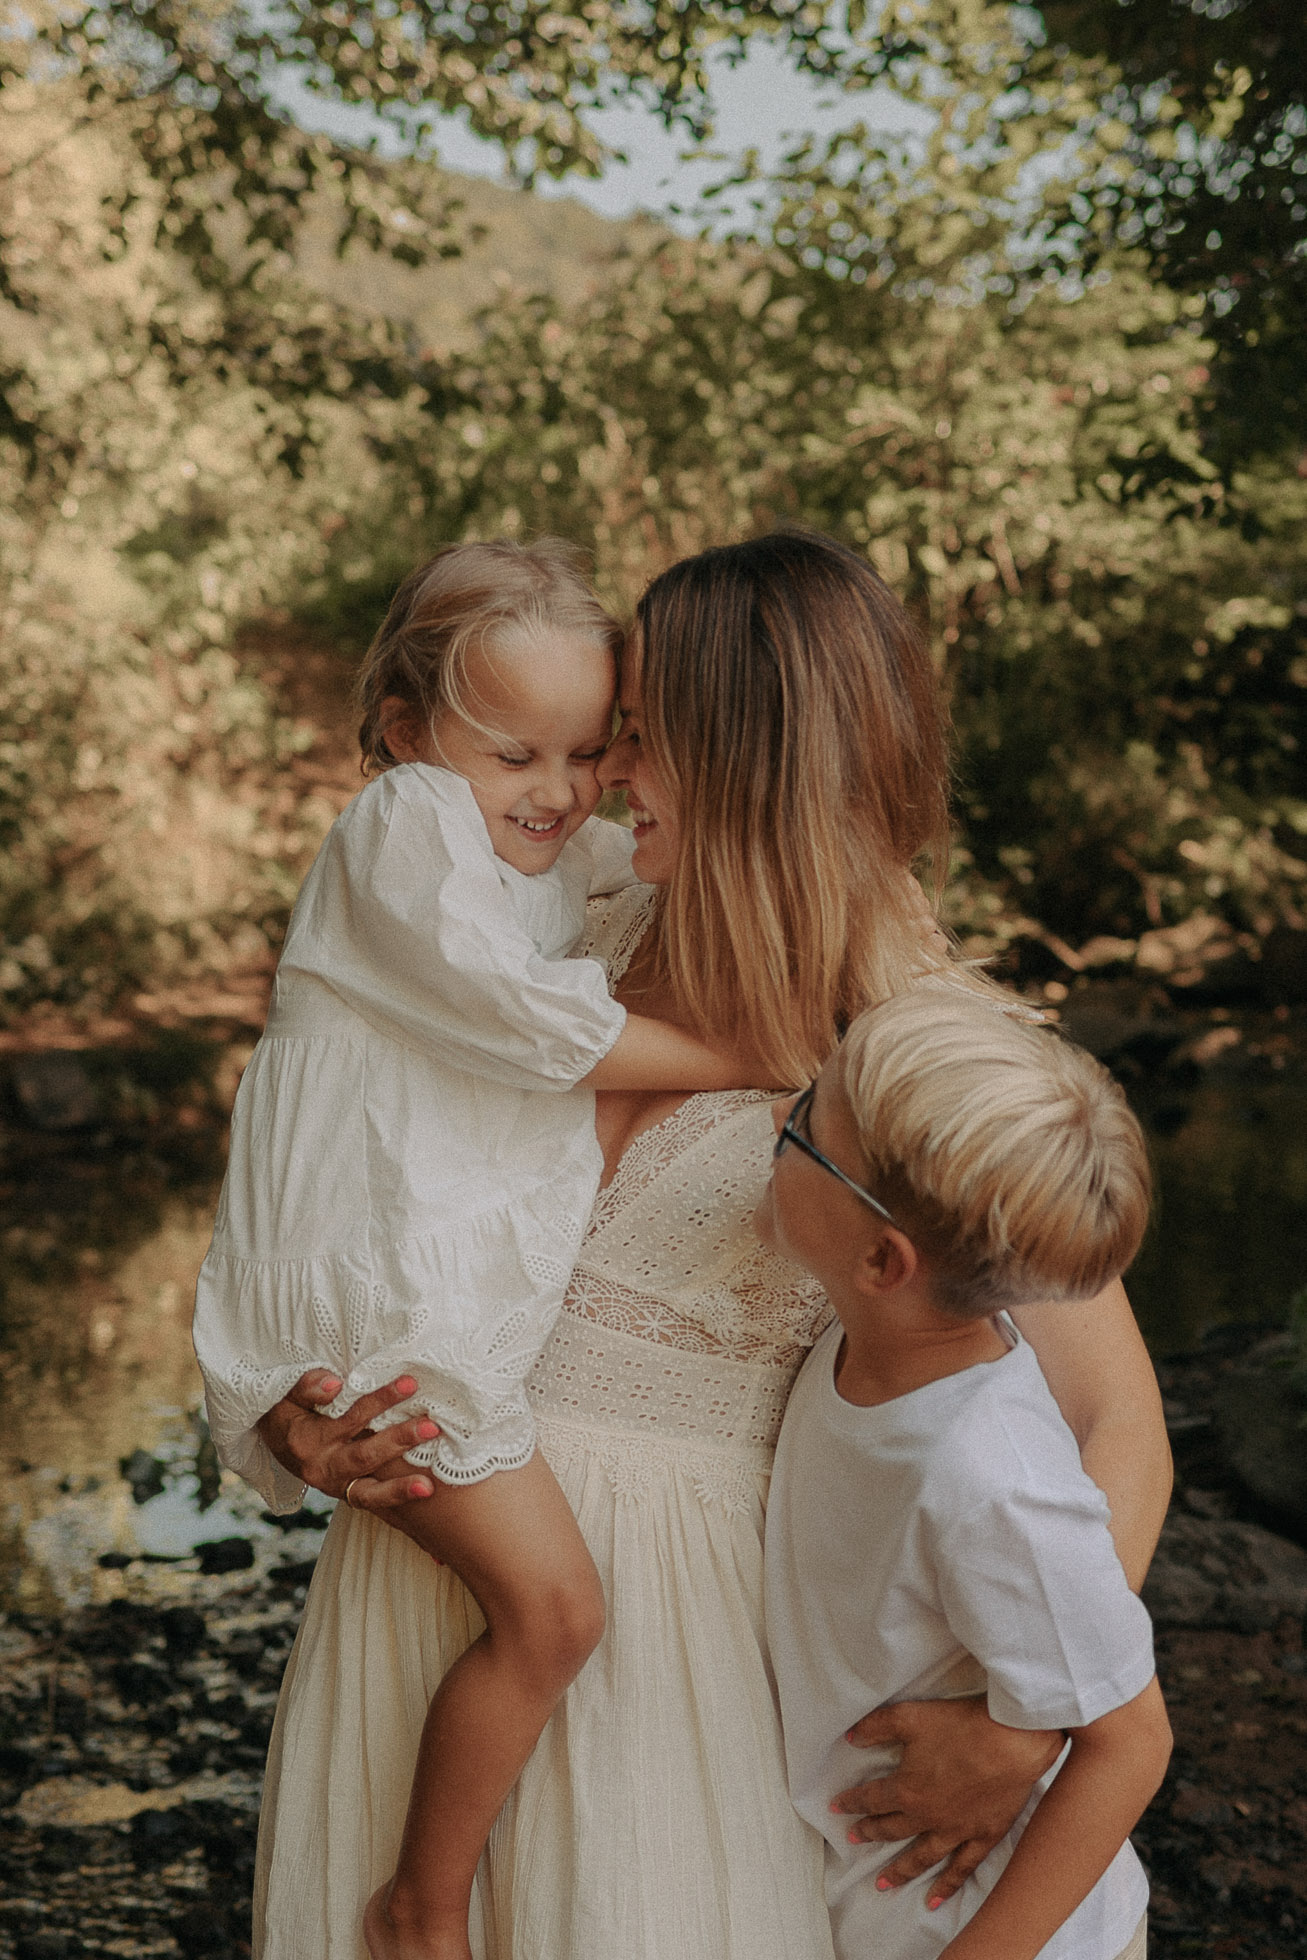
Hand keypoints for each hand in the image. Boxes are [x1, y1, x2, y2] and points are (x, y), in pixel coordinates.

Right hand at [256, 1369, 439, 1510]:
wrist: (275, 1439)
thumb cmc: (286, 1409)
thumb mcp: (286, 1393)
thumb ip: (308, 1386)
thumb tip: (335, 1384)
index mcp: (306, 1440)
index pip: (350, 1417)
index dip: (380, 1400)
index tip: (409, 1384)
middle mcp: (320, 1467)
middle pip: (364, 1455)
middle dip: (399, 1441)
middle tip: (432, 1426)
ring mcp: (332, 1485)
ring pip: (366, 1492)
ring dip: (398, 1487)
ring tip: (428, 1484)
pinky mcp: (344, 1494)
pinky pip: (368, 1502)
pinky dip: (393, 1500)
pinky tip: (421, 1494)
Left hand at [831, 1699, 1061, 1907]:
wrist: (1012, 1741)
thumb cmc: (961, 1726)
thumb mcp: (910, 1716)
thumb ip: (876, 1727)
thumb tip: (850, 1738)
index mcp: (907, 1790)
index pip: (872, 1799)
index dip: (852, 1802)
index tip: (836, 1807)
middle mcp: (927, 1817)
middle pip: (892, 1830)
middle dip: (869, 1833)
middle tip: (853, 1839)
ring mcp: (956, 1831)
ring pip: (921, 1858)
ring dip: (900, 1872)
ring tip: (882, 1885)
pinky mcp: (983, 1836)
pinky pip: (962, 1868)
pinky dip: (947, 1886)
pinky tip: (934, 1901)